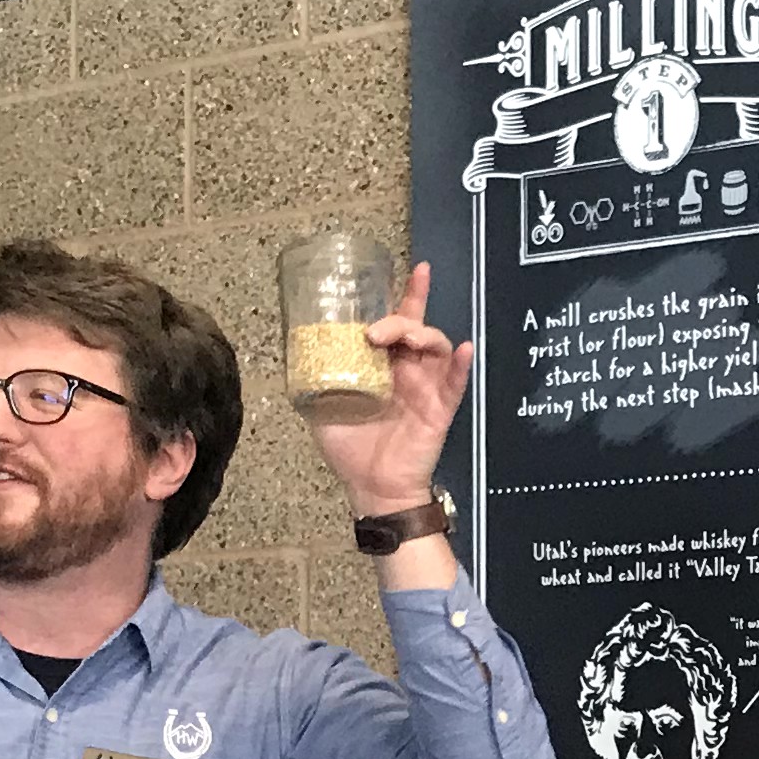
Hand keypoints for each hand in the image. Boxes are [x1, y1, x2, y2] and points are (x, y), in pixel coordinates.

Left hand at [307, 261, 472, 520]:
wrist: (371, 488)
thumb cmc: (350, 450)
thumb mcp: (320, 407)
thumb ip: (315, 378)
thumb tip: (294, 349)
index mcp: (384, 366)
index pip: (397, 323)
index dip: (406, 296)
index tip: (412, 269)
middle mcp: (408, 371)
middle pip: (417, 327)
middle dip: (405, 313)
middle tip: (378, 327)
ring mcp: (427, 387)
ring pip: (436, 346)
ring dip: (421, 334)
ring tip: (404, 339)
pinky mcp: (440, 408)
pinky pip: (456, 382)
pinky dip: (461, 364)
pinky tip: (464, 348)